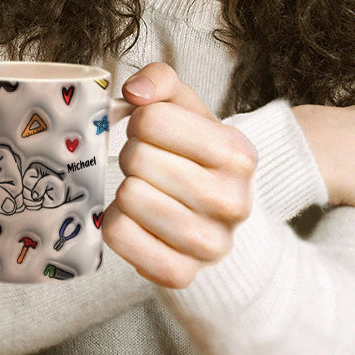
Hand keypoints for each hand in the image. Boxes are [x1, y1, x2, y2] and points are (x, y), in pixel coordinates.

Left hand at [101, 63, 256, 288]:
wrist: (214, 216)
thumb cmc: (191, 153)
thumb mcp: (185, 108)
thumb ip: (161, 80)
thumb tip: (135, 91)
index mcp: (238, 153)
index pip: (151, 119)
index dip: (140, 122)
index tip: (153, 133)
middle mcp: (233, 202)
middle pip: (136, 159)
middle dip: (132, 156)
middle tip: (147, 165)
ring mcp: (210, 245)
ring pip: (128, 197)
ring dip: (125, 189)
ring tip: (145, 190)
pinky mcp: (181, 274)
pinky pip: (118, 235)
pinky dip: (116, 223)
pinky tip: (137, 220)